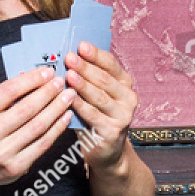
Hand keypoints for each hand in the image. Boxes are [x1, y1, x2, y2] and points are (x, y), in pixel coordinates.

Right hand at [0, 66, 74, 193]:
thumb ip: (4, 98)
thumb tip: (33, 78)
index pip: (7, 91)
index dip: (30, 80)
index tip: (47, 72)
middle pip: (26, 109)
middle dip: (47, 93)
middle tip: (61, 82)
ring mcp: (2, 153)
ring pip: (37, 126)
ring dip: (56, 109)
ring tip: (68, 96)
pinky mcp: (15, 167)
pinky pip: (42, 144)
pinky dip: (57, 128)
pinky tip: (65, 117)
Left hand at [64, 42, 137, 168]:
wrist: (106, 150)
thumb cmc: (95, 116)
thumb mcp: (95, 94)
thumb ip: (87, 78)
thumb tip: (66, 57)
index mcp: (124, 83)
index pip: (111, 64)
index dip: (96, 55)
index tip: (81, 45)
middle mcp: (128, 98)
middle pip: (105, 79)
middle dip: (86, 67)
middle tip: (70, 57)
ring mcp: (123, 116)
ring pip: (100, 97)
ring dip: (83, 85)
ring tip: (69, 75)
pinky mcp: (113, 132)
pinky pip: (94, 116)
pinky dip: (81, 106)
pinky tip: (69, 98)